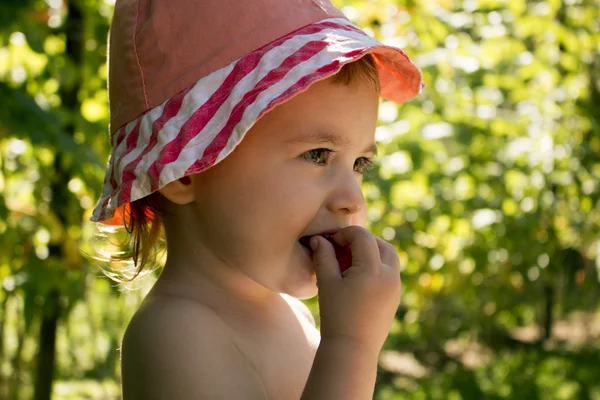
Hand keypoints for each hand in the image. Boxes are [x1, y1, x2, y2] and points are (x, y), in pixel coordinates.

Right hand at [310, 226, 401, 355]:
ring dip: (371, 252)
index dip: (344, 234)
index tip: (330, 241)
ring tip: (349, 262)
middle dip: (361, 241)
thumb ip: (324, 257)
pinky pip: (389, 272)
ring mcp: (395, 287)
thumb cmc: (336, 315)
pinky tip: (357, 278)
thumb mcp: (327, 283)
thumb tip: (319, 239)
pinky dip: (376, 266)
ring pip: (389, 257)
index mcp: (373, 269)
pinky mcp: (395, 298)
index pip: (362, 237)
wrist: (352, 349)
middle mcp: (390, 275)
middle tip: (342, 248)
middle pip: (381, 244)